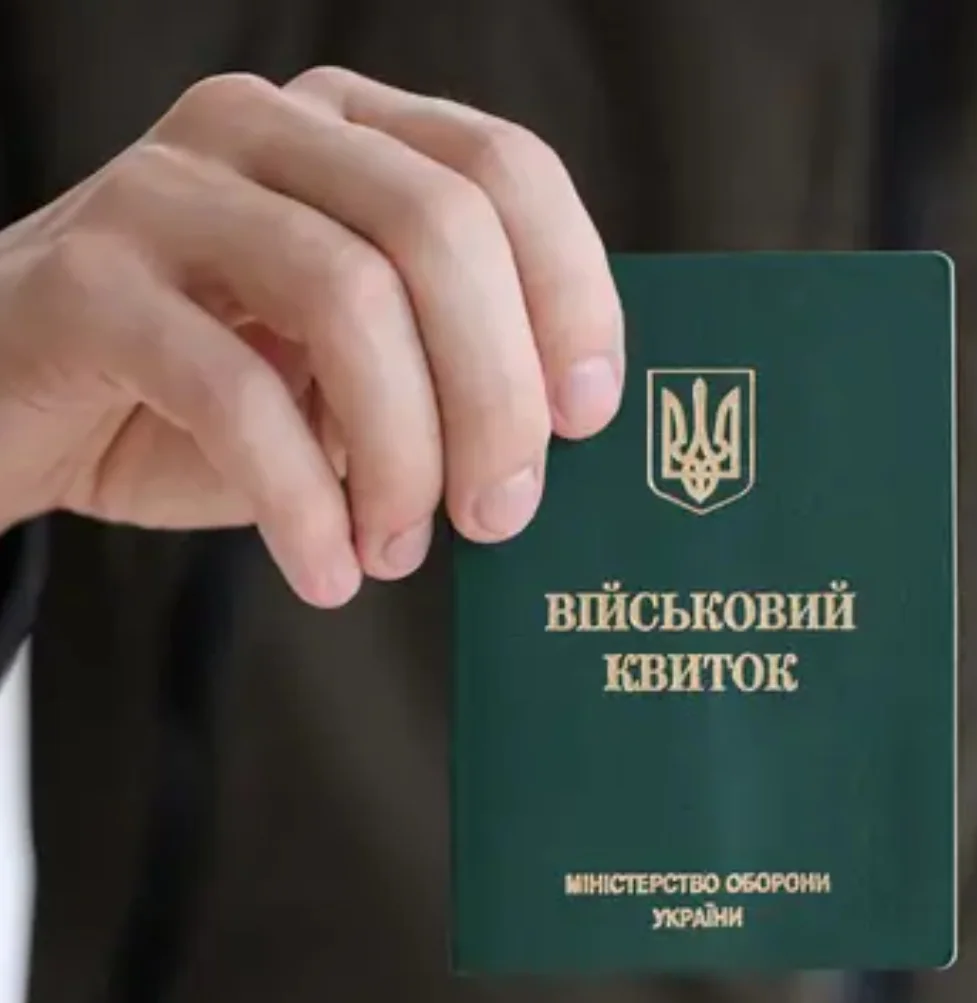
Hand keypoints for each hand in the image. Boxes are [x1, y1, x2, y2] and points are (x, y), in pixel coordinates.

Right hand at [0, 67, 621, 607]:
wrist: (14, 406)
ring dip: (402, 453)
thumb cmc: (206, 388)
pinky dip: (301, 503)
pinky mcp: (85, 281)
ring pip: (347, 299)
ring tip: (402, 547)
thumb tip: (562, 437)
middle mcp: (264, 129)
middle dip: (496, 390)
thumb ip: (449, 366)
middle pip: (440, 228)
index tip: (591, 415)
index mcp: (351, 129)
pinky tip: (326, 569)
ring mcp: (165, 191)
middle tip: (504, 511)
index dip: (571, 291)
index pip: (505, 169)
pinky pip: (232, 392)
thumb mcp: (351, 365)